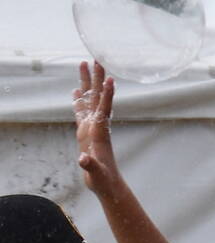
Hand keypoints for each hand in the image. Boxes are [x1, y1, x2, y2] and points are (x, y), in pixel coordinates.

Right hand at [73, 62, 118, 195]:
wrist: (107, 184)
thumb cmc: (103, 178)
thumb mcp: (95, 173)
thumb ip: (90, 165)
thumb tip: (83, 159)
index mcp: (100, 132)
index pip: (104, 109)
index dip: (107, 94)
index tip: (110, 78)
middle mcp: (97, 125)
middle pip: (97, 97)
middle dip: (96, 78)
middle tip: (96, 58)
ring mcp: (91, 127)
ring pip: (89, 99)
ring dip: (87, 82)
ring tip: (84, 64)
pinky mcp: (86, 132)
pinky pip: (81, 111)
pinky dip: (78, 99)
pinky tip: (76, 90)